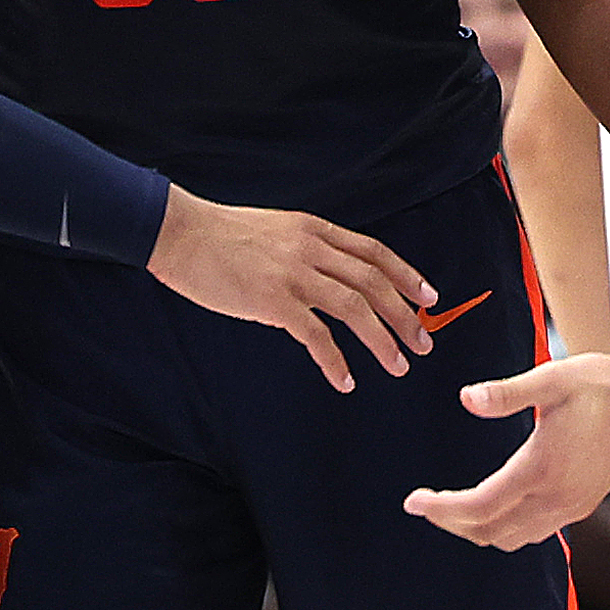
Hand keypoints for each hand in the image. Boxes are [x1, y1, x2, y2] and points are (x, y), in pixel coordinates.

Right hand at [145, 190, 434, 392]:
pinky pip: (316, 335)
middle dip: (405, 314)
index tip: (429, 296)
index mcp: (314, 230)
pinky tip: (345, 379)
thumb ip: (304, 250)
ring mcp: (294, 273)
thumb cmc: (220, 236)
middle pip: (374, 282)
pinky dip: (335, 360)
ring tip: (399, 365)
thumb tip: (324, 279)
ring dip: (382, 340)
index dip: (405, 275)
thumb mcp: (275, 231)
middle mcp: (311, 248)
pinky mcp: (273, 300)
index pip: (374, 252)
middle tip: (424, 341)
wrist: (181, 233)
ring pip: (355, 308)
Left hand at [407, 346, 609, 549]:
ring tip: (452, 508)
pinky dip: (504, 529)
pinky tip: (493, 506)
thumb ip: (505, 393)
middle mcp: (557, 498)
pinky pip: (534, 533)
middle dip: (451, 523)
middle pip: (489, 532)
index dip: (441, 508)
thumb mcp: (551, 379)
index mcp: (542, 469)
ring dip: (477, 530)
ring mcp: (572, 506)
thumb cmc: (603, 384)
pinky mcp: (582, 504)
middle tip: (425, 504)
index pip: (479, 506)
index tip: (413, 502)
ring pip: (512, 539)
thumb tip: (465, 398)